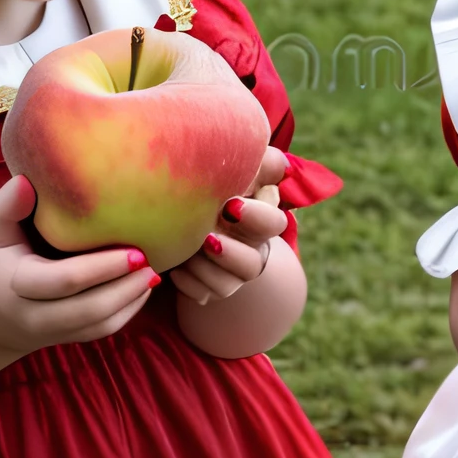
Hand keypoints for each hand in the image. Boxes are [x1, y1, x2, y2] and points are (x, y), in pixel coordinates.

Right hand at [0, 175, 158, 353]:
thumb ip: (6, 207)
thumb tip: (26, 180)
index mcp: (18, 286)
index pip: (65, 281)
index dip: (102, 268)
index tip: (135, 250)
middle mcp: (36, 316)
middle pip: (89, 309)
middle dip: (125, 287)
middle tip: (150, 261)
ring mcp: (54, 332)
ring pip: (100, 324)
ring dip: (131, 300)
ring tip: (154, 273)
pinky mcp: (69, 338)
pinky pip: (102, 331)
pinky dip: (127, 312)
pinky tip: (143, 288)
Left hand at [172, 147, 290, 304]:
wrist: (182, 210)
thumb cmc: (213, 181)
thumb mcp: (236, 168)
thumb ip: (260, 163)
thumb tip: (282, 165)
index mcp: (260, 220)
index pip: (273, 224)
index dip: (256, 218)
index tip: (230, 204)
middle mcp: (250, 250)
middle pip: (253, 266)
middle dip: (230, 254)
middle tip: (206, 238)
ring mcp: (230, 275)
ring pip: (226, 286)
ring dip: (203, 268)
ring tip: (185, 250)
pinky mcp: (209, 289)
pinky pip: (201, 295)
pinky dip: (186, 281)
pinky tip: (175, 265)